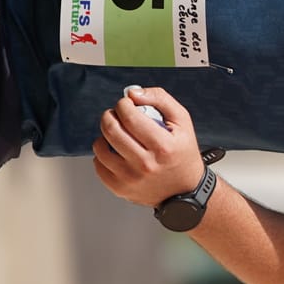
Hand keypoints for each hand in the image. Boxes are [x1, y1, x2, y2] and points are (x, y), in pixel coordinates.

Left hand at [92, 87, 204, 207]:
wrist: (185, 189)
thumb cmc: (183, 153)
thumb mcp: (182, 121)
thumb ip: (160, 99)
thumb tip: (133, 93)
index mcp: (162, 146)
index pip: (129, 116)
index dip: (123, 104)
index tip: (126, 104)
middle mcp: (145, 164)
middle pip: (111, 130)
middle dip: (109, 115)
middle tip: (116, 115)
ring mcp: (130, 178)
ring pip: (100, 147)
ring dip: (104, 134)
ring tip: (115, 133)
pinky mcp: (120, 188)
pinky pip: (98, 165)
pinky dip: (102, 154)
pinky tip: (114, 151)